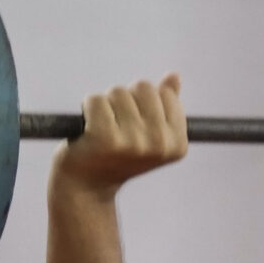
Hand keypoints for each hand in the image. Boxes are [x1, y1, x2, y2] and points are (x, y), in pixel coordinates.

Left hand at [52, 75, 188, 194]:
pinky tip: (88, 128)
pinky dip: (88, 107)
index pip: (165, 94)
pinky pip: (96, 100)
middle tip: (117, 126)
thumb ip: (165, 105)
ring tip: (102, 128)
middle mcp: (159, 145)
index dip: (145, 103)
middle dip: (127, 99)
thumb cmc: (118, 155)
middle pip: (143, 87)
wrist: (87, 186)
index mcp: (177, 145)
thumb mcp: (149, 133)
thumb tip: (174, 76)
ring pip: (118, 92)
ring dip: (106, 104)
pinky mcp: (104, 138)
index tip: (136, 126)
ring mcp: (133, 142)